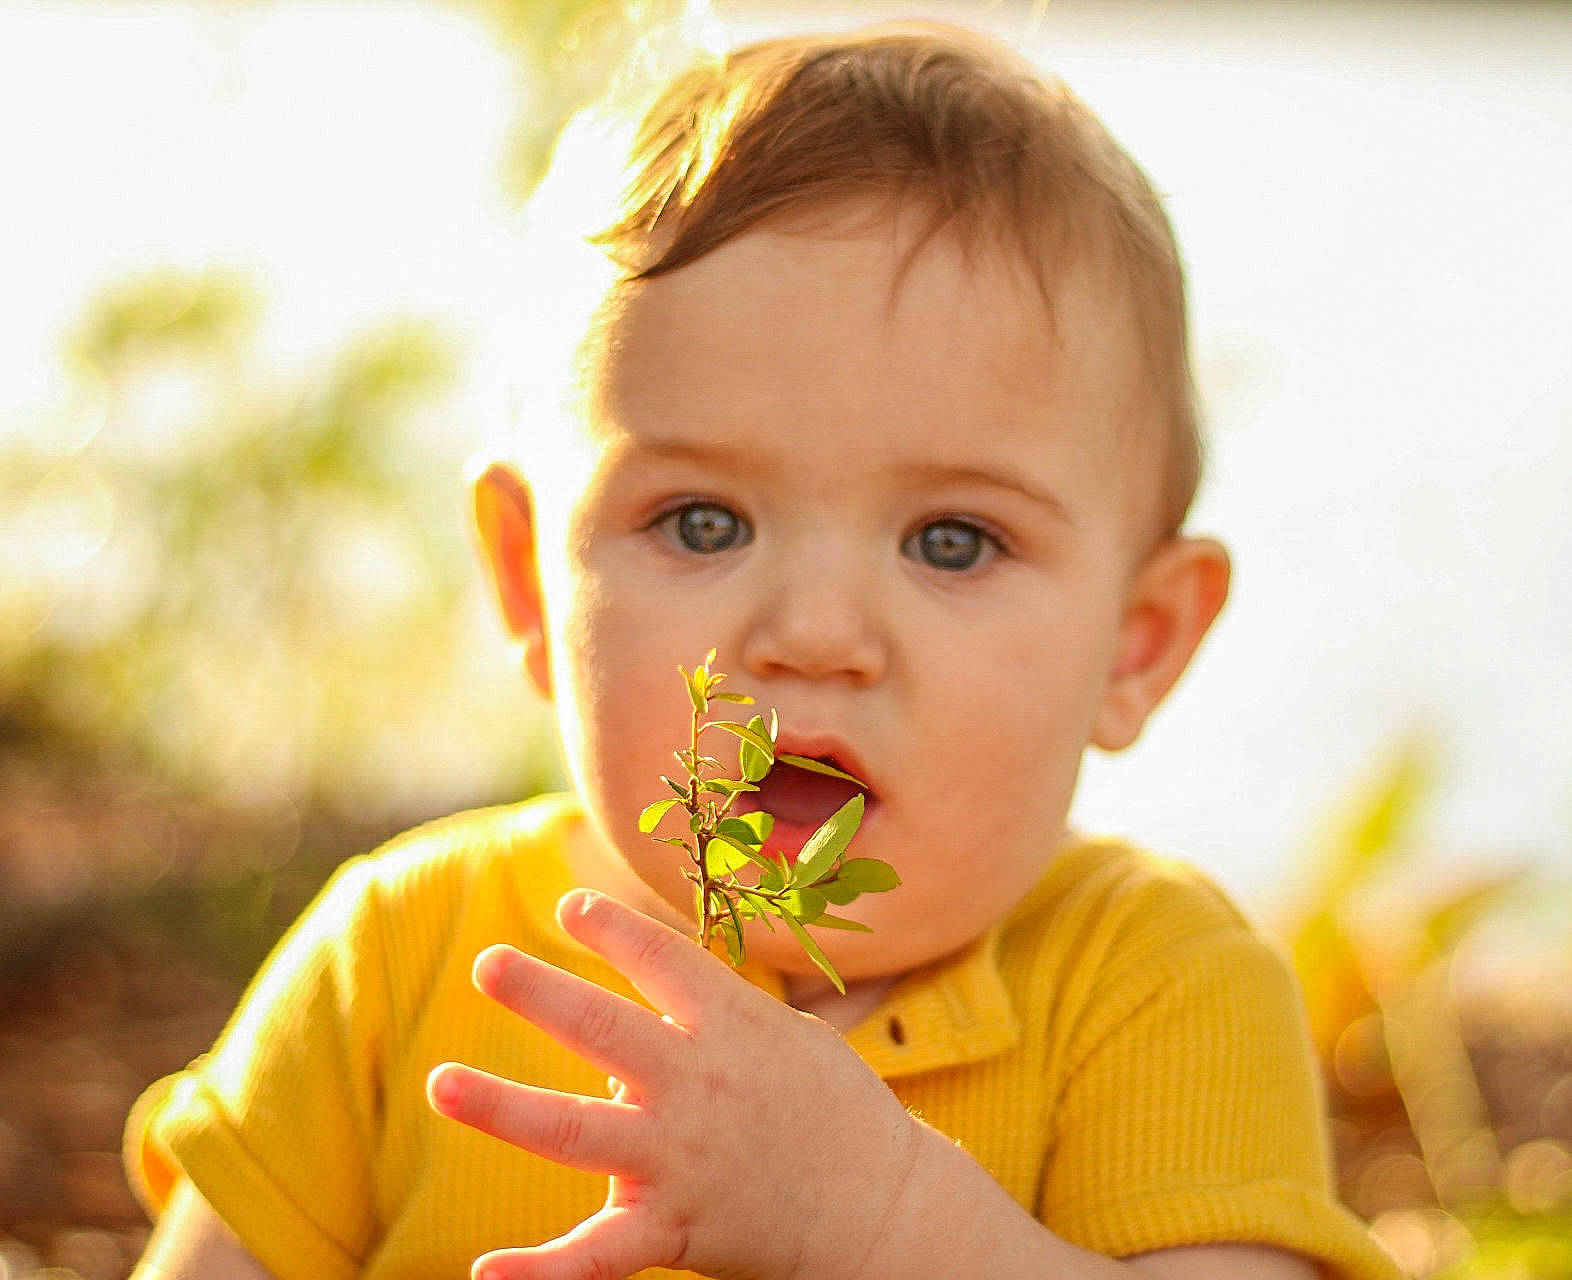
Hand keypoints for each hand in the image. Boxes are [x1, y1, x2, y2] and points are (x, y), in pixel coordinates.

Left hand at [427, 889, 925, 1279]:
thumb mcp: (792, 1038)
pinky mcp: (676, 1230)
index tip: (571, 909)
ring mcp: (682, 1160)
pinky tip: (487, 1271)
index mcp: (734, 1026)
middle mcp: (699, 1085)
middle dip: (540, 993)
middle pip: (604, 1030)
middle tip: (488, 964)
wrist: (887, 1211)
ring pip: (576, 1131)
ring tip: (441, 1081)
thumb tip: (643, 1009)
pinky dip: (541, 1271)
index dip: (613, 929)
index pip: (661, 960)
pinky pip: (598, 1255)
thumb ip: (717, 1015)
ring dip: (502, 1106)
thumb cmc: (840, 1111)